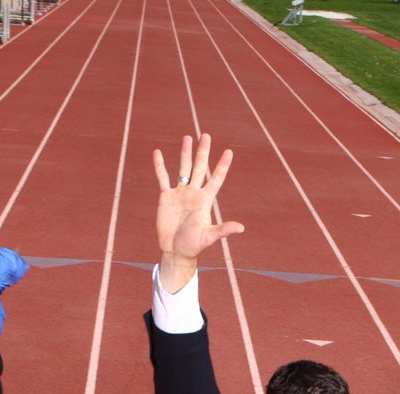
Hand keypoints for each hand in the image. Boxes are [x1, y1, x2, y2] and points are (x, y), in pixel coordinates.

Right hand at [153, 133, 243, 292]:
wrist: (175, 251)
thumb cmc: (193, 245)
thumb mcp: (208, 237)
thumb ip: (223, 230)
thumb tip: (241, 228)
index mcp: (205, 200)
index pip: (216, 179)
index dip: (222, 166)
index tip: (229, 152)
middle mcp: (193, 193)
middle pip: (199, 168)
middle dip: (202, 152)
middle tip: (206, 135)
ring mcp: (179, 193)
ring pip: (183, 168)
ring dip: (185, 153)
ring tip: (188, 137)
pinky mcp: (166, 197)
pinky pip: (162, 178)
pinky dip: (160, 166)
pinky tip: (158, 153)